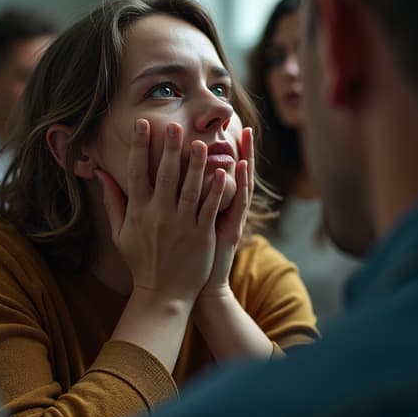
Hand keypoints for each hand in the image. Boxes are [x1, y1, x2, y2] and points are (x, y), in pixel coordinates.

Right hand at [96, 118, 227, 303]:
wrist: (162, 294)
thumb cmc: (141, 261)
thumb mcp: (120, 232)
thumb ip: (112, 201)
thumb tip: (100, 173)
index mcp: (138, 212)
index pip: (137, 172)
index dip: (139, 147)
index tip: (142, 124)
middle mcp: (159, 216)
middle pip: (165, 175)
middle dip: (169, 148)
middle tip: (174, 125)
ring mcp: (182, 226)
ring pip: (190, 188)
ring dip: (195, 164)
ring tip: (199, 143)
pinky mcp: (201, 236)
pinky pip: (209, 208)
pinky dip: (215, 190)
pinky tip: (221, 172)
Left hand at [197, 127, 253, 303]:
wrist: (198, 289)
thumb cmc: (188, 260)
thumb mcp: (187, 229)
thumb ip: (184, 205)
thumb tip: (172, 183)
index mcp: (212, 207)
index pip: (222, 175)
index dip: (226, 155)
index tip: (225, 130)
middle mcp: (225, 211)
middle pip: (236, 176)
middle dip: (242, 152)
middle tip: (245, 127)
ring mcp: (229, 220)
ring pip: (238, 186)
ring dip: (242, 161)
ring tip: (245, 137)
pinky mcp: (228, 231)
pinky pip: (234, 205)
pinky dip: (236, 187)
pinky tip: (236, 168)